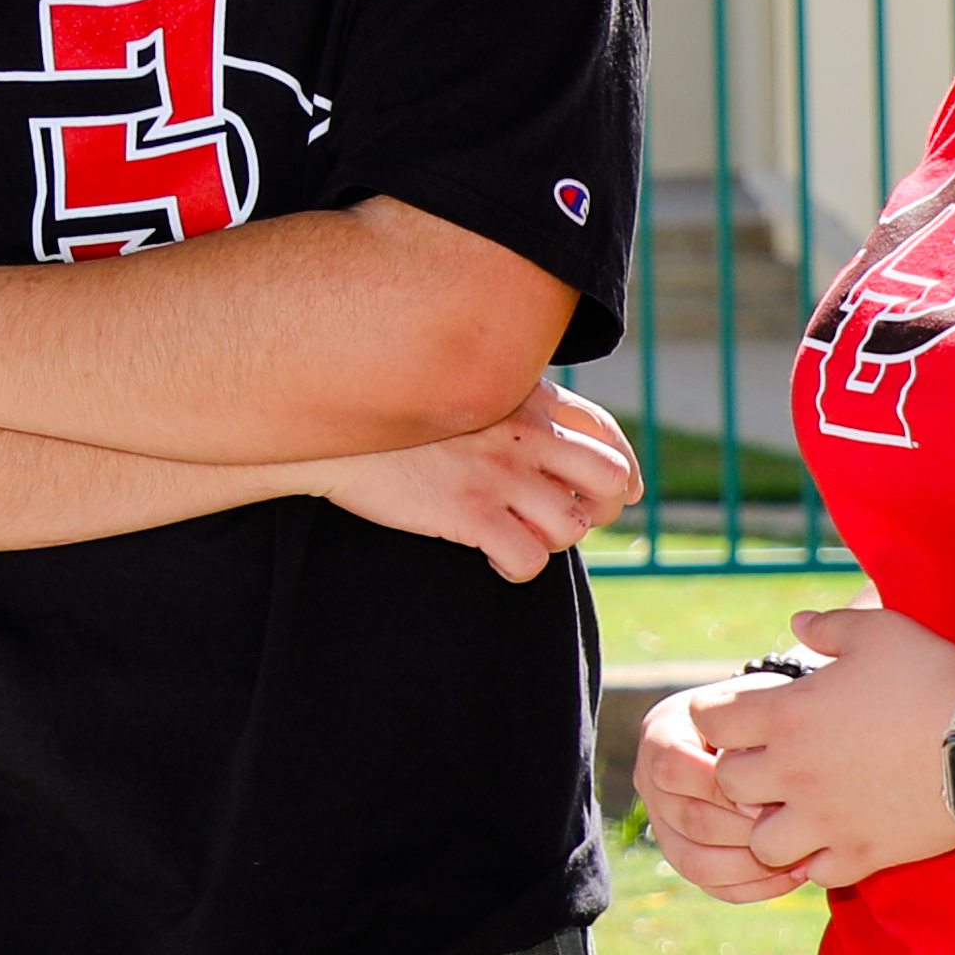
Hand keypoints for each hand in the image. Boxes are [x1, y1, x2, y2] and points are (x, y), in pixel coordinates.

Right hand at [315, 385, 636, 580]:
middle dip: (601, 509)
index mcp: (526, 397)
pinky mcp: (469, 514)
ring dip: (554, 540)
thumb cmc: (394, 414)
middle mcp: (522, 432)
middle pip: (608, 479)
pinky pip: (528, 558)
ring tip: (522, 537)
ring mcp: (498, 473)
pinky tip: (495, 559)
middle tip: (571, 519)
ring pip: (571, 526)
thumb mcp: (463, 387)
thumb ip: (509, 402)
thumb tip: (546, 431)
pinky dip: (519, 568)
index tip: (615, 493)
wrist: (332, 431)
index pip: (606, 433)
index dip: (621, 470)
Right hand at [627, 676, 809, 898]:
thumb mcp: (756, 701)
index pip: (671, 768)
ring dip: (751, 864)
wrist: (753, 727)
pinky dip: (755, 886)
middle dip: (746, 830)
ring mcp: (662, 822)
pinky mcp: (684, 853)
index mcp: (660, 734)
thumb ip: (752, 730)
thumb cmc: (760, 708)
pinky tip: (793, 872)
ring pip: (694, 863)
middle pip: (688, 821)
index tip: (770, 789)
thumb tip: (759, 795)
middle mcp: (650, 782)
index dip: (720, 786)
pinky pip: (712, 885)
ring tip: (797, 855)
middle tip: (793, 826)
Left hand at [663, 603, 954, 895]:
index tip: (737, 714)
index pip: (709, 721)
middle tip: (770, 762)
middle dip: (740, 772)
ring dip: (770, 827)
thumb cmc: (935, 679)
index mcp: (788, 716)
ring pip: (761, 843)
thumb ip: (829, 626)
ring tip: (797, 810)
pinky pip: (817, 873)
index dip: (715, 715)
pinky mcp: (863, 854)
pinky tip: (836, 838)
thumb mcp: (881, 632)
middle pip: (726, 784)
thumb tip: (796, 622)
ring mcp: (827, 820)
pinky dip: (818, 861)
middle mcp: (795, 773)